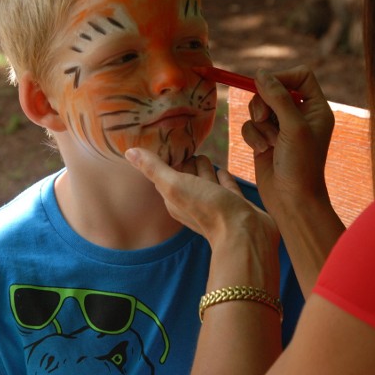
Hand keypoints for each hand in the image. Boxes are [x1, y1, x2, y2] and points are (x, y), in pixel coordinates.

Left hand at [126, 149, 280, 289]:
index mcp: (174, 198)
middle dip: (187, 162)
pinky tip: (223, 169)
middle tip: (187, 144)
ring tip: (204, 154)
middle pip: (187, 175)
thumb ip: (154, 168)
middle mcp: (192, 200)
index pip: (166, 174)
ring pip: (206, 179)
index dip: (167, 159)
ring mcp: (214, 202)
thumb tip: (129, 151)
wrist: (245, 233)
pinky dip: (223, 177)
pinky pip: (226, 185)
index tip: (167, 141)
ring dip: (205, 167)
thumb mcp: (175, 184)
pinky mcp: (234, 202)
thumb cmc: (207, 209)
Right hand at [242, 66, 342, 295]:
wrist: (291, 200)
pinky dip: (252, 136)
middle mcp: (299, 115)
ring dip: (259, 123)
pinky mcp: (264, 139)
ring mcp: (280, 127)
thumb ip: (278, 98)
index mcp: (315, 108)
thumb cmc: (301, 165)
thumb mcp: (294, 127)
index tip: (269, 87)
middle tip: (265, 117)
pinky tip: (262, 151)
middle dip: (264, 102)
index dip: (283, 77)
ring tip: (269, 142)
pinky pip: (249, 124)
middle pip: (273, 88)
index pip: (300, 76)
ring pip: (258, 106)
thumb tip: (260, 73)